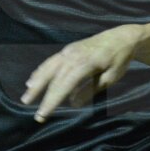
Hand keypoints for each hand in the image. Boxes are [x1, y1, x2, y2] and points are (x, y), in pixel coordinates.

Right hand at [20, 24, 142, 121]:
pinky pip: (51, 61)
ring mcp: (69, 51)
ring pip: (47, 67)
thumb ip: (91, 89)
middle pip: (52, 77)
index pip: (63, 85)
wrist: (123, 37)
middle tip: (27, 107)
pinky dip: (40, 70)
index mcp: (84, 63)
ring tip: (26, 96)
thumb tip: (73, 103)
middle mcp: (72, 55)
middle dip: (39, 93)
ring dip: (36, 82)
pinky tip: (33, 79)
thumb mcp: (111, 77)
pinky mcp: (68, 49)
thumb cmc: (120, 59)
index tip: (42, 114)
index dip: (51, 100)